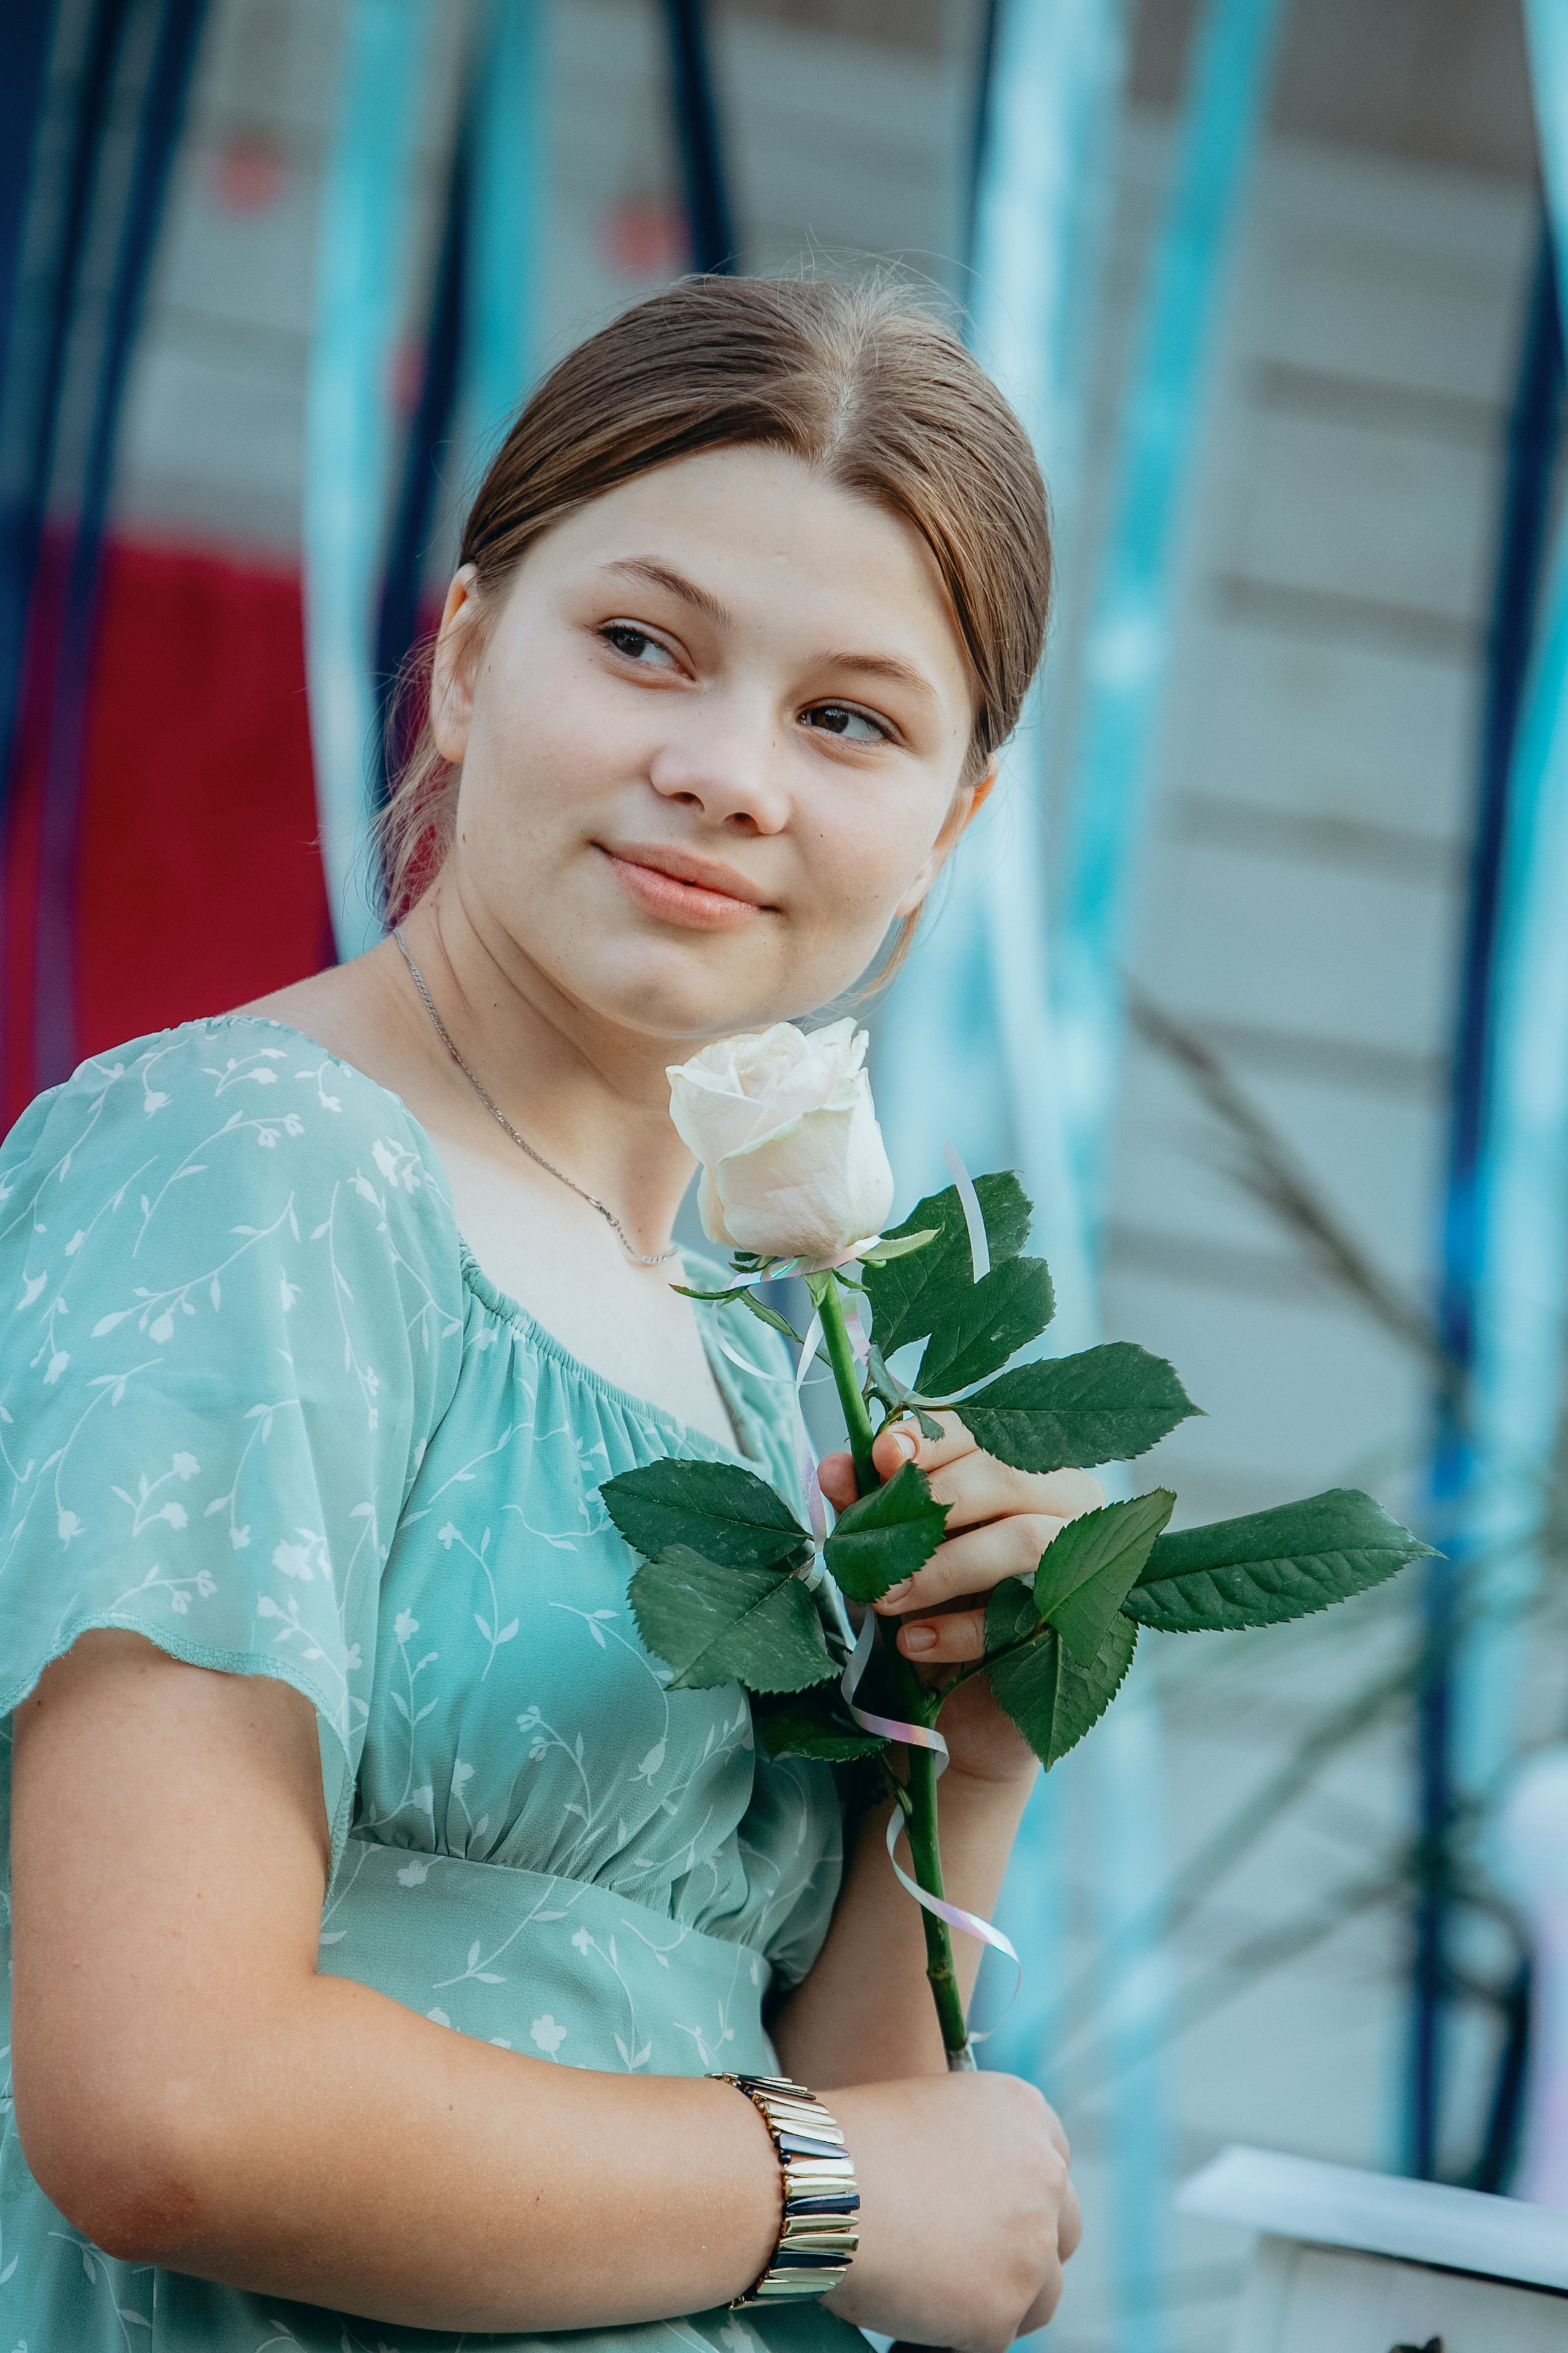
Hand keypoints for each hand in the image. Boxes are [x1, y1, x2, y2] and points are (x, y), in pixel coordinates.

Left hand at [819, 1415, 1102, 1783]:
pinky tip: (914, 1644)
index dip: (931, 1438)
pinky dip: (961, 1630)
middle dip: (930, 1508)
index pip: (982, 1430)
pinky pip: (1027, 1615)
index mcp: (1021, 1465)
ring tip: (885, 1600)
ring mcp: (1085, 1562)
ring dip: (944, 1568)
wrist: (957, 1706)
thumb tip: (833, 1468)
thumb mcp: (888, 1554)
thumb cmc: (926, 1608)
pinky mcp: (1084, 1627)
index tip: (883, 1453)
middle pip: (1005, 1477)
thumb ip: (867, 1508)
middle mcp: (1067, 1501)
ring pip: (1024, 1539)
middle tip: (868, 1549)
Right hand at [825, 2071, 1080, 2349]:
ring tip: (936, 2289)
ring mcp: (1032, 2246)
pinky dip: (962, 2331)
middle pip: (1063, 2230)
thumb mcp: (932, 2111)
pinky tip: (915, 2307)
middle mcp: (1046, 2174)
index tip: (990, 2215)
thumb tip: (982, 2201)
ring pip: (1043, 2292)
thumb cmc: (850, 2144)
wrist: (819, 2185)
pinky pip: (995, 2335)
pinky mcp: (1005, 2308)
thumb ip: (976, 2149)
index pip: (1054, 2164)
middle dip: (1027, 2249)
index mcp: (1026, 2112)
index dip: (1021, 2196)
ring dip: (1002, 2296)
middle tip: (971, 2262)